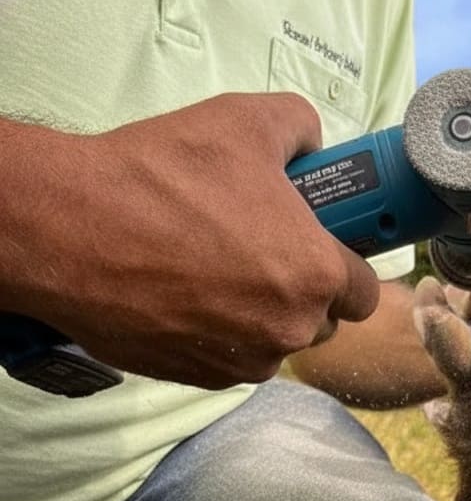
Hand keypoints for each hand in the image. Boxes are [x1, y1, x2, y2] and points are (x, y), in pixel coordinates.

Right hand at [7, 95, 379, 387]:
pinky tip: (183, 294)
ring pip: (273, 343)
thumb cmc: (163, 177)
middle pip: (321, 322)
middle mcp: (290, 330)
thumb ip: (299, 127)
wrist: (74, 233)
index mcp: (316, 275)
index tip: (322, 249)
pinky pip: (229, 359)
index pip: (366, 294)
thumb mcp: (243, 121)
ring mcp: (244, 361)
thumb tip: (313, 142)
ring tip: (212, 270)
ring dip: (258, 317)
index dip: (347, 267)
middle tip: (260, 251)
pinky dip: (217, 334)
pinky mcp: (201, 378)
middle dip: (301, 294)